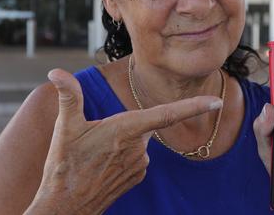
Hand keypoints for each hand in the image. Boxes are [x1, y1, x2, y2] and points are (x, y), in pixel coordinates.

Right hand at [26, 68, 221, 214]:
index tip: (216, 101)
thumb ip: (68, 96)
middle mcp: (139, 148)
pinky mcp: (137, 177)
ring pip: (138, 140)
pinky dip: (123, 155)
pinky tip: (103, 166)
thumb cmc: (64, 166)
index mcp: (126, 130)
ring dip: (122, 141)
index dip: (193, 106)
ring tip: (95, 156)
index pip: (167, 114)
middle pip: (142, 124)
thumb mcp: (64, 128)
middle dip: (124, 125)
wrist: (65, 207)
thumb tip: (56, 72)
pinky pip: (136, 156)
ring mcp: (140, 165)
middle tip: (96, 139)